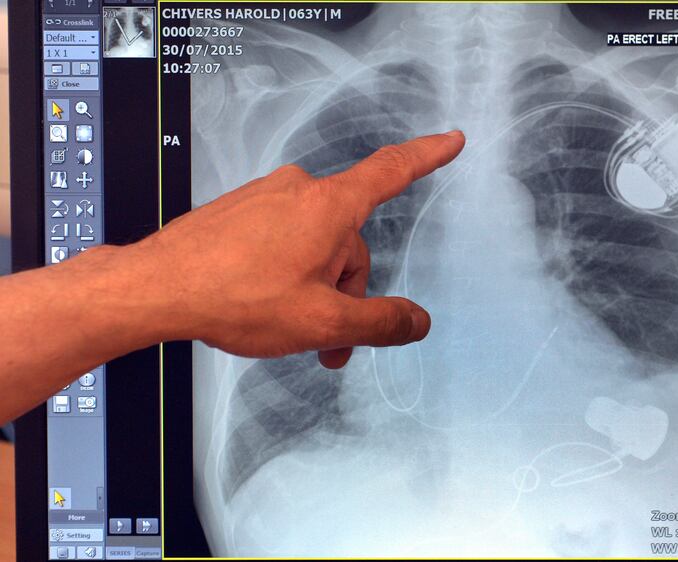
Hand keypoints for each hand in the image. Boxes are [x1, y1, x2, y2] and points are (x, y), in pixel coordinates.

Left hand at [139, 131, 465, 367]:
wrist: (157, 288)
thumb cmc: (235, 297)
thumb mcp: (323, 323)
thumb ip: (379, 322)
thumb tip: (417, 322)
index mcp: (329, 208)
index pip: (392, 172)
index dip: (428, 156)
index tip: (450, 140)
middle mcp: (299, 191)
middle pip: (349, 242)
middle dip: (345, 293)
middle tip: (329, 344)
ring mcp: (267, 198)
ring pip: (314, 244)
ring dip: (313, 287)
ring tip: (288, 327)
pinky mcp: (241, 211)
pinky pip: (281, 238)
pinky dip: (285, 271)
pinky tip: (264, 302)